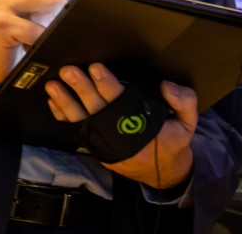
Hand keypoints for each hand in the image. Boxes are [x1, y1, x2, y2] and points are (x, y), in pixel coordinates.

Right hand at [0, 0, 90, 90]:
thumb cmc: (13, 36)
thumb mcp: (34, 12)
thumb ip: (53, 0)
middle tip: (89, 15)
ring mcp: (5, 2)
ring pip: (51, 0)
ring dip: (65, 17)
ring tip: (68, 30)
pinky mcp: (2, 23)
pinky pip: (36, 29)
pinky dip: (47, 39)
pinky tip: (49, 45)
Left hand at [45, 63, 197, 188]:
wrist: (162, 172)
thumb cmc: (172, 141)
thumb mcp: (187, 123)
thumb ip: (184, 101)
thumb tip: (166, 85)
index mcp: (142, 126)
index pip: (122, 102)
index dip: (108, 85)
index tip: (96, 69)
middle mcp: (120, 135)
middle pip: (97, 109)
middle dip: (82, 89)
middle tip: (69, 71)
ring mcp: (105, 142)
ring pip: (82, 120)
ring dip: (66, 102)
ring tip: (54, 86)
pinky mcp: (96, 146)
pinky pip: (77, 130)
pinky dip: (64, 116)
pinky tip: (53, 102)